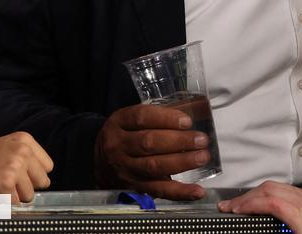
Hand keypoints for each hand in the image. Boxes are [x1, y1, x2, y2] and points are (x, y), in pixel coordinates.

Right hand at [0, 132, 52, 203]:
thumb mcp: (6, 148)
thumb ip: (26, 158)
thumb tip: (44, 180)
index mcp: (26, 140)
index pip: (48, 166)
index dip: (35, 176)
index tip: (22, 178)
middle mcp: (24, 151)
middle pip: (43, 182)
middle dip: (27, 188)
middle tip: (7, 184)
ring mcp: (15, 166)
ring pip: (30, 195)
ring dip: (15, 197)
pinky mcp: (5, 183)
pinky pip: (15, 204)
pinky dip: (4, 203)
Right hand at [94, 104, 210, 200]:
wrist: (100, 161)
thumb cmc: (125, 134)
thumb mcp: (131, 118)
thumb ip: (158, 115)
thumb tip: (196, 109)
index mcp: (119, 122)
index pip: (142, 117)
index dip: (166, 119)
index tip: (187, 121)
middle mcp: (119, 145)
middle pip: (149, 143)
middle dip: (179, 141)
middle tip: (201, 140)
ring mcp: (126, 168)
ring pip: (154, 167)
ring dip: (181, 163)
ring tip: (202, 157)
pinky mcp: (134, 186)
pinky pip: (158, 190)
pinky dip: (180, 192)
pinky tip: (197, 191)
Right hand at [219, 181, 301, 233]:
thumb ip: (284, 232)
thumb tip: (271, 222)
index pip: (268, 199)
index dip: (245, 203)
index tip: (231, 208)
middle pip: (275, 188)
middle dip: (252, 196)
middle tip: (235, 206)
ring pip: (291, 190)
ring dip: (270, 196)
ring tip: (255, 207)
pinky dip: (291, 199)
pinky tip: (287, 209)